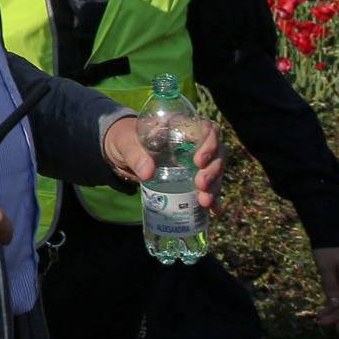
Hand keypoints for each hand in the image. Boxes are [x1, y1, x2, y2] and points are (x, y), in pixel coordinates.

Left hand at [103, 115, 225, 210]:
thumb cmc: (126, 140)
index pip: (206, 129)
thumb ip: (135, 154)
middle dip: (213, 170)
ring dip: (214, 187)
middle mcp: (193, 143)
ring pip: (215, 171)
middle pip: (217, 153)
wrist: (121, 154)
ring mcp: (195, 162)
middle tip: (201, 185)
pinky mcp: (192, 178)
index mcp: (180, 127)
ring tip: (205, 201)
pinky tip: (214, 211)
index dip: (209, 144)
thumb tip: (147, 174)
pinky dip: (213, 199)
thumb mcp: (125, 143)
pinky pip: (208, 188)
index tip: (198, 162)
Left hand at [312, 245, 338, 331]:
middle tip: (321, 324)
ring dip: (333, 310)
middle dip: (336, 315)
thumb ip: (330, 285)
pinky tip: (323, 310)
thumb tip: (335, 305)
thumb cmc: (328, 248)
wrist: (331, 231)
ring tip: (320, 320)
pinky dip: (332, 302)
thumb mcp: (326, 266)